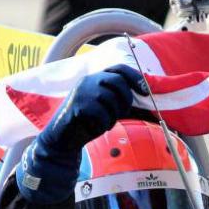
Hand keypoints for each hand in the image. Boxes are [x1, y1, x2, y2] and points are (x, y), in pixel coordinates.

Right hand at [17, 64, 148, 204]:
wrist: (63, 139)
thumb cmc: (88, 123)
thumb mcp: (105, 107)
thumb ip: (118, 99)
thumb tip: (143, 94)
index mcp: (94, 78)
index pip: (118, 69)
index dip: (135, 77)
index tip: (145, 89)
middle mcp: (88, 81)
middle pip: (118, 82)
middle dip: (126, 99)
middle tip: (123, 113)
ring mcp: (82, 92)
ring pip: (111, 99)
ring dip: (113, 115)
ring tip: (104, 122)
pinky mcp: (78, 106)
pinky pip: (102, 114)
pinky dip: (104, 124)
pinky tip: (96, 128)